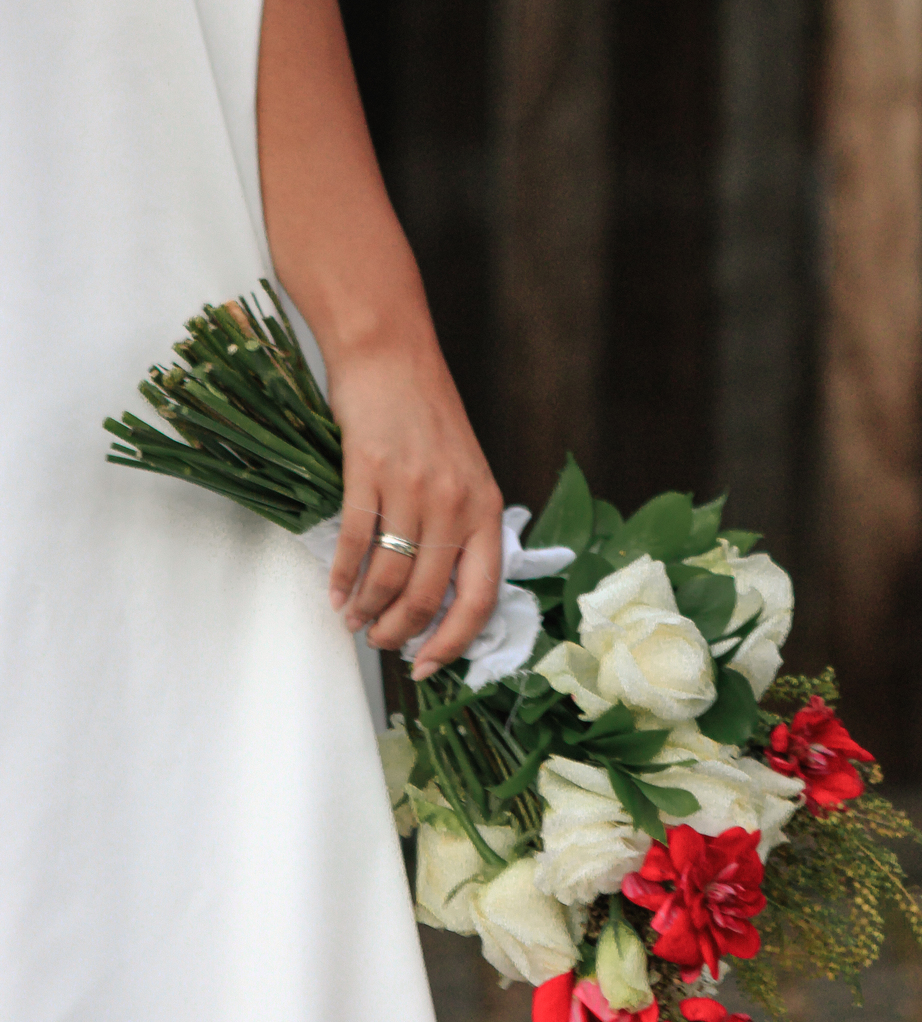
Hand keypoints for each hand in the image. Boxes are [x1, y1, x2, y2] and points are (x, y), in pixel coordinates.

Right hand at [326, 339, 503, 676]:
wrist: (391, 355)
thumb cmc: (426, 416)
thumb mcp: (464, 474)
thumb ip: (460, 529)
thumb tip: (444, 594)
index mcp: (485, 510)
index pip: (482, 596)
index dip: (456, 641)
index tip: (431, 666)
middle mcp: (455, 503)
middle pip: (430, 596)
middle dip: (402, 633)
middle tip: (383, 645)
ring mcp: (413, 488)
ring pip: (390, 575)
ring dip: (368, 609)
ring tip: (355, 622)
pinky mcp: (370, 472)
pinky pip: (354, 541)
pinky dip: (342, 576)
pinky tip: (336, 594)